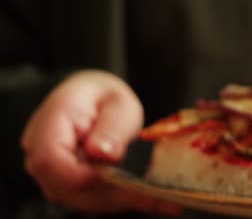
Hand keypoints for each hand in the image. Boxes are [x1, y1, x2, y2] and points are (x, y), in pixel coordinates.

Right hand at [21, 70, 181, 214]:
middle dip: (110, 192)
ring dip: (120, 199)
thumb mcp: (118, 103)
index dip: (82, 174)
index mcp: (50, 123)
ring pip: (81, 198)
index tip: (117, 172)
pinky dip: (124, 200)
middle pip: (66, 186)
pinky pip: (93, 199)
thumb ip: (111, 128)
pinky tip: (157, 202)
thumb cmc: (105, 97)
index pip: (50, 160)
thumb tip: (102, 155)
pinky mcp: (69, 185)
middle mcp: (41, 152)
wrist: (95, 100)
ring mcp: (53, 172)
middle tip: (152, 192)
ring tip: (162, 199)